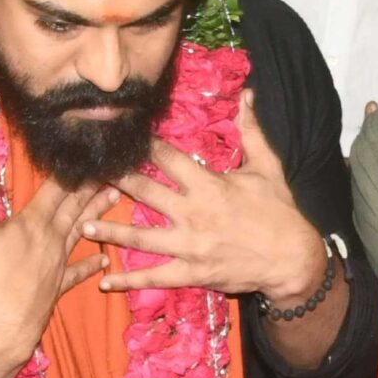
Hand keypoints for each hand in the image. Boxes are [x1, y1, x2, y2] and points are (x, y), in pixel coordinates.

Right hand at [0, 151, 111, 366]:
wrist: (4, 325)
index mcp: (33, 223)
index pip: (55, 190)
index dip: (70, 171)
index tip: (88, 156)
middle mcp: (51, 239)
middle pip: (74, 207)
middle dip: (91, 187)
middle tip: (114, 172)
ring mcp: (58, 264)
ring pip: (81, 232)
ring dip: (96, 214)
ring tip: (115, 199)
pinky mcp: (57, 286)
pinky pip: (78, 271)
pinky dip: (90, 265)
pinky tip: (104, 262)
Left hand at [85, 92, 323, 300]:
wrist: (293, 259)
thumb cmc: (280, 211)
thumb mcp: (268, 167)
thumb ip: (252, 132)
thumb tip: (248, 95)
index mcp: (209, 184)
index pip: (167, 158)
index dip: (142, 145)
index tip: (120, 136)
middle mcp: (193, 213)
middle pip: (145, 192)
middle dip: (115, 181)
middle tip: (87, 173)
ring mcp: (190, 245)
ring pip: (141, 237)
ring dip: (110, 230)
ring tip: (84, 224)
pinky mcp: (192, 272)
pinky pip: (156, 277)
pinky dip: (130, 281)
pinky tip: (106, 281)